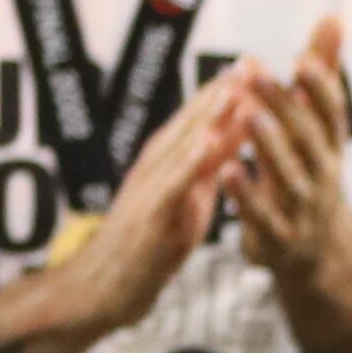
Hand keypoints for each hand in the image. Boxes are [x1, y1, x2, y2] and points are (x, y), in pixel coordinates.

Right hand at [49, 64, 258, 336]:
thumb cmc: (145, 248)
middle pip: (188, 125)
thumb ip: (206, 168)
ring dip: (206, 118)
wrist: (100, 289)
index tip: (250, 65)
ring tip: (233, 90)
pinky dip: (190, 161)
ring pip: (180, 148)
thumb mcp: (185, 200)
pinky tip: (209, 143)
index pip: (194, 122)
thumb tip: (235, 135)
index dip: (222, 93)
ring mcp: (147, 192)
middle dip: (219, 94)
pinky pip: (172, 185)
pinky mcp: (148, 217)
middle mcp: (151, 171)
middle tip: (248, 63)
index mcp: (161, 166)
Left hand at [234, 18, 351, 318]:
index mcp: (329, 147)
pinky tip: (223, 170)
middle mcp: (322, 174)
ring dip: (267, 144)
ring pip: (288, 174)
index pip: (331, 113)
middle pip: (308, 138)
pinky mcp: (278, 235)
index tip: (303, 57)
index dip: (320, 87)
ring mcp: (302, 207)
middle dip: (284, 105)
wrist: (312, 253)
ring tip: (245, 115)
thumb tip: (332, 18)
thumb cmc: (306, 173)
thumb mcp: (315, 128)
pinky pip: (261, 213)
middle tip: (257, 74)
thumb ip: (318, 77)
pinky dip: (244, 192)